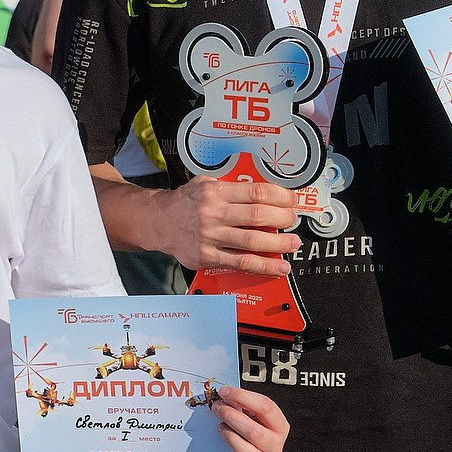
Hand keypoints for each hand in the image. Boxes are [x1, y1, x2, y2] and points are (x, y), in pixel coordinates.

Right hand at [151, 176, 302, 275]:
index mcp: (215, 192)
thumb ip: (229, 186)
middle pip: (258, 215)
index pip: (256, 192)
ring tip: (293, 243)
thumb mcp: (204, 183)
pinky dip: (264, 266)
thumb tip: (262, 192)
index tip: (292, 200)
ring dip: (279, 243)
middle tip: (292, 220)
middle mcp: (213, 213)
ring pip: (253, 241)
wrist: (158, 222)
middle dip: (283, 218)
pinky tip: (279, 268)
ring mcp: (210, 237)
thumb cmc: (184, 203)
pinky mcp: (208, 257)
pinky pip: (241, 262)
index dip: (280, 196)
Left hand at [212, 385, 287, 451]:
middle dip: (232, 417)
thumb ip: (241, 404)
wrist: (254, 450)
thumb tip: (223, 395)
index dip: (243, 397)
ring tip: (220, 428)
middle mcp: (276, 444)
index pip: (266, 407)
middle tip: (216, 409)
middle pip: (255, 432)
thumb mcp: (251, 413)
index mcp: (279, 425)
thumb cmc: (250, 427)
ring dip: (232, 439)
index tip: (224, 392)